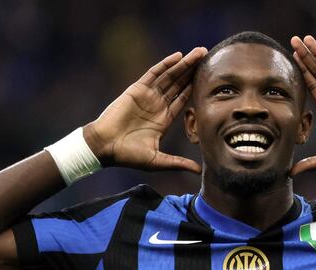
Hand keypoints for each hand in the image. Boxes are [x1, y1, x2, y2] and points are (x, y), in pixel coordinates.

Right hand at [84, 47, 206, 172]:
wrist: (105, 147)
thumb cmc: (128, 156)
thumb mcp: (158, 161)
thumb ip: (178, 163)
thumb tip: (199, 171)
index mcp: (163, 119)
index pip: (183, 100)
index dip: (195, 89)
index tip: (210, 80)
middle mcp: (157, 105)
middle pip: (179, 83)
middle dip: (193, 71)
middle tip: (208, 57)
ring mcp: (147, 96)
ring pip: (170, 76)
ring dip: (184, 64)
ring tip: (199, 52)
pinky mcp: (137, 89)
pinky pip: (154, 73)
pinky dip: (166, 64)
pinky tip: (179, 56)